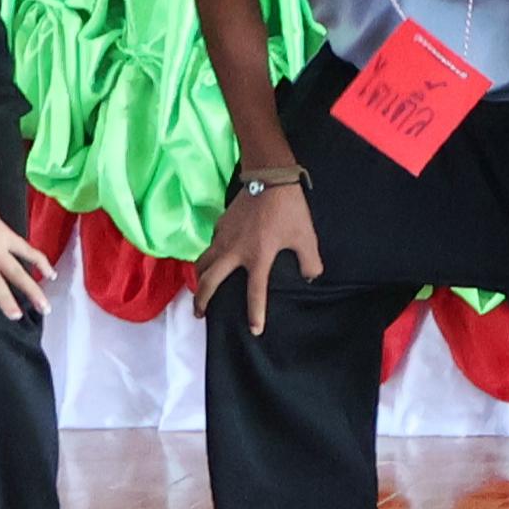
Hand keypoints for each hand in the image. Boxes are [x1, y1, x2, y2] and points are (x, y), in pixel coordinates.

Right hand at [197, 176, 324, 334]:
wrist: (269, 177)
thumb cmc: (289, 209)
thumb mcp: (306, 236)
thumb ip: (310, 262)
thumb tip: (311, 278)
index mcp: (258, 257)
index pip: (254, 293)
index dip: (255, 314)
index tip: (254, 330)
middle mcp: (234, 251)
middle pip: (209, 282)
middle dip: (202, 301)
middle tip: (199, 314)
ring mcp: (223, 237)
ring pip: (202, 263)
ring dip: (197, 279)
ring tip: (197, 290)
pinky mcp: (219, 224)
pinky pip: (209, 246)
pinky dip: (206, 257)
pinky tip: (211, 259)